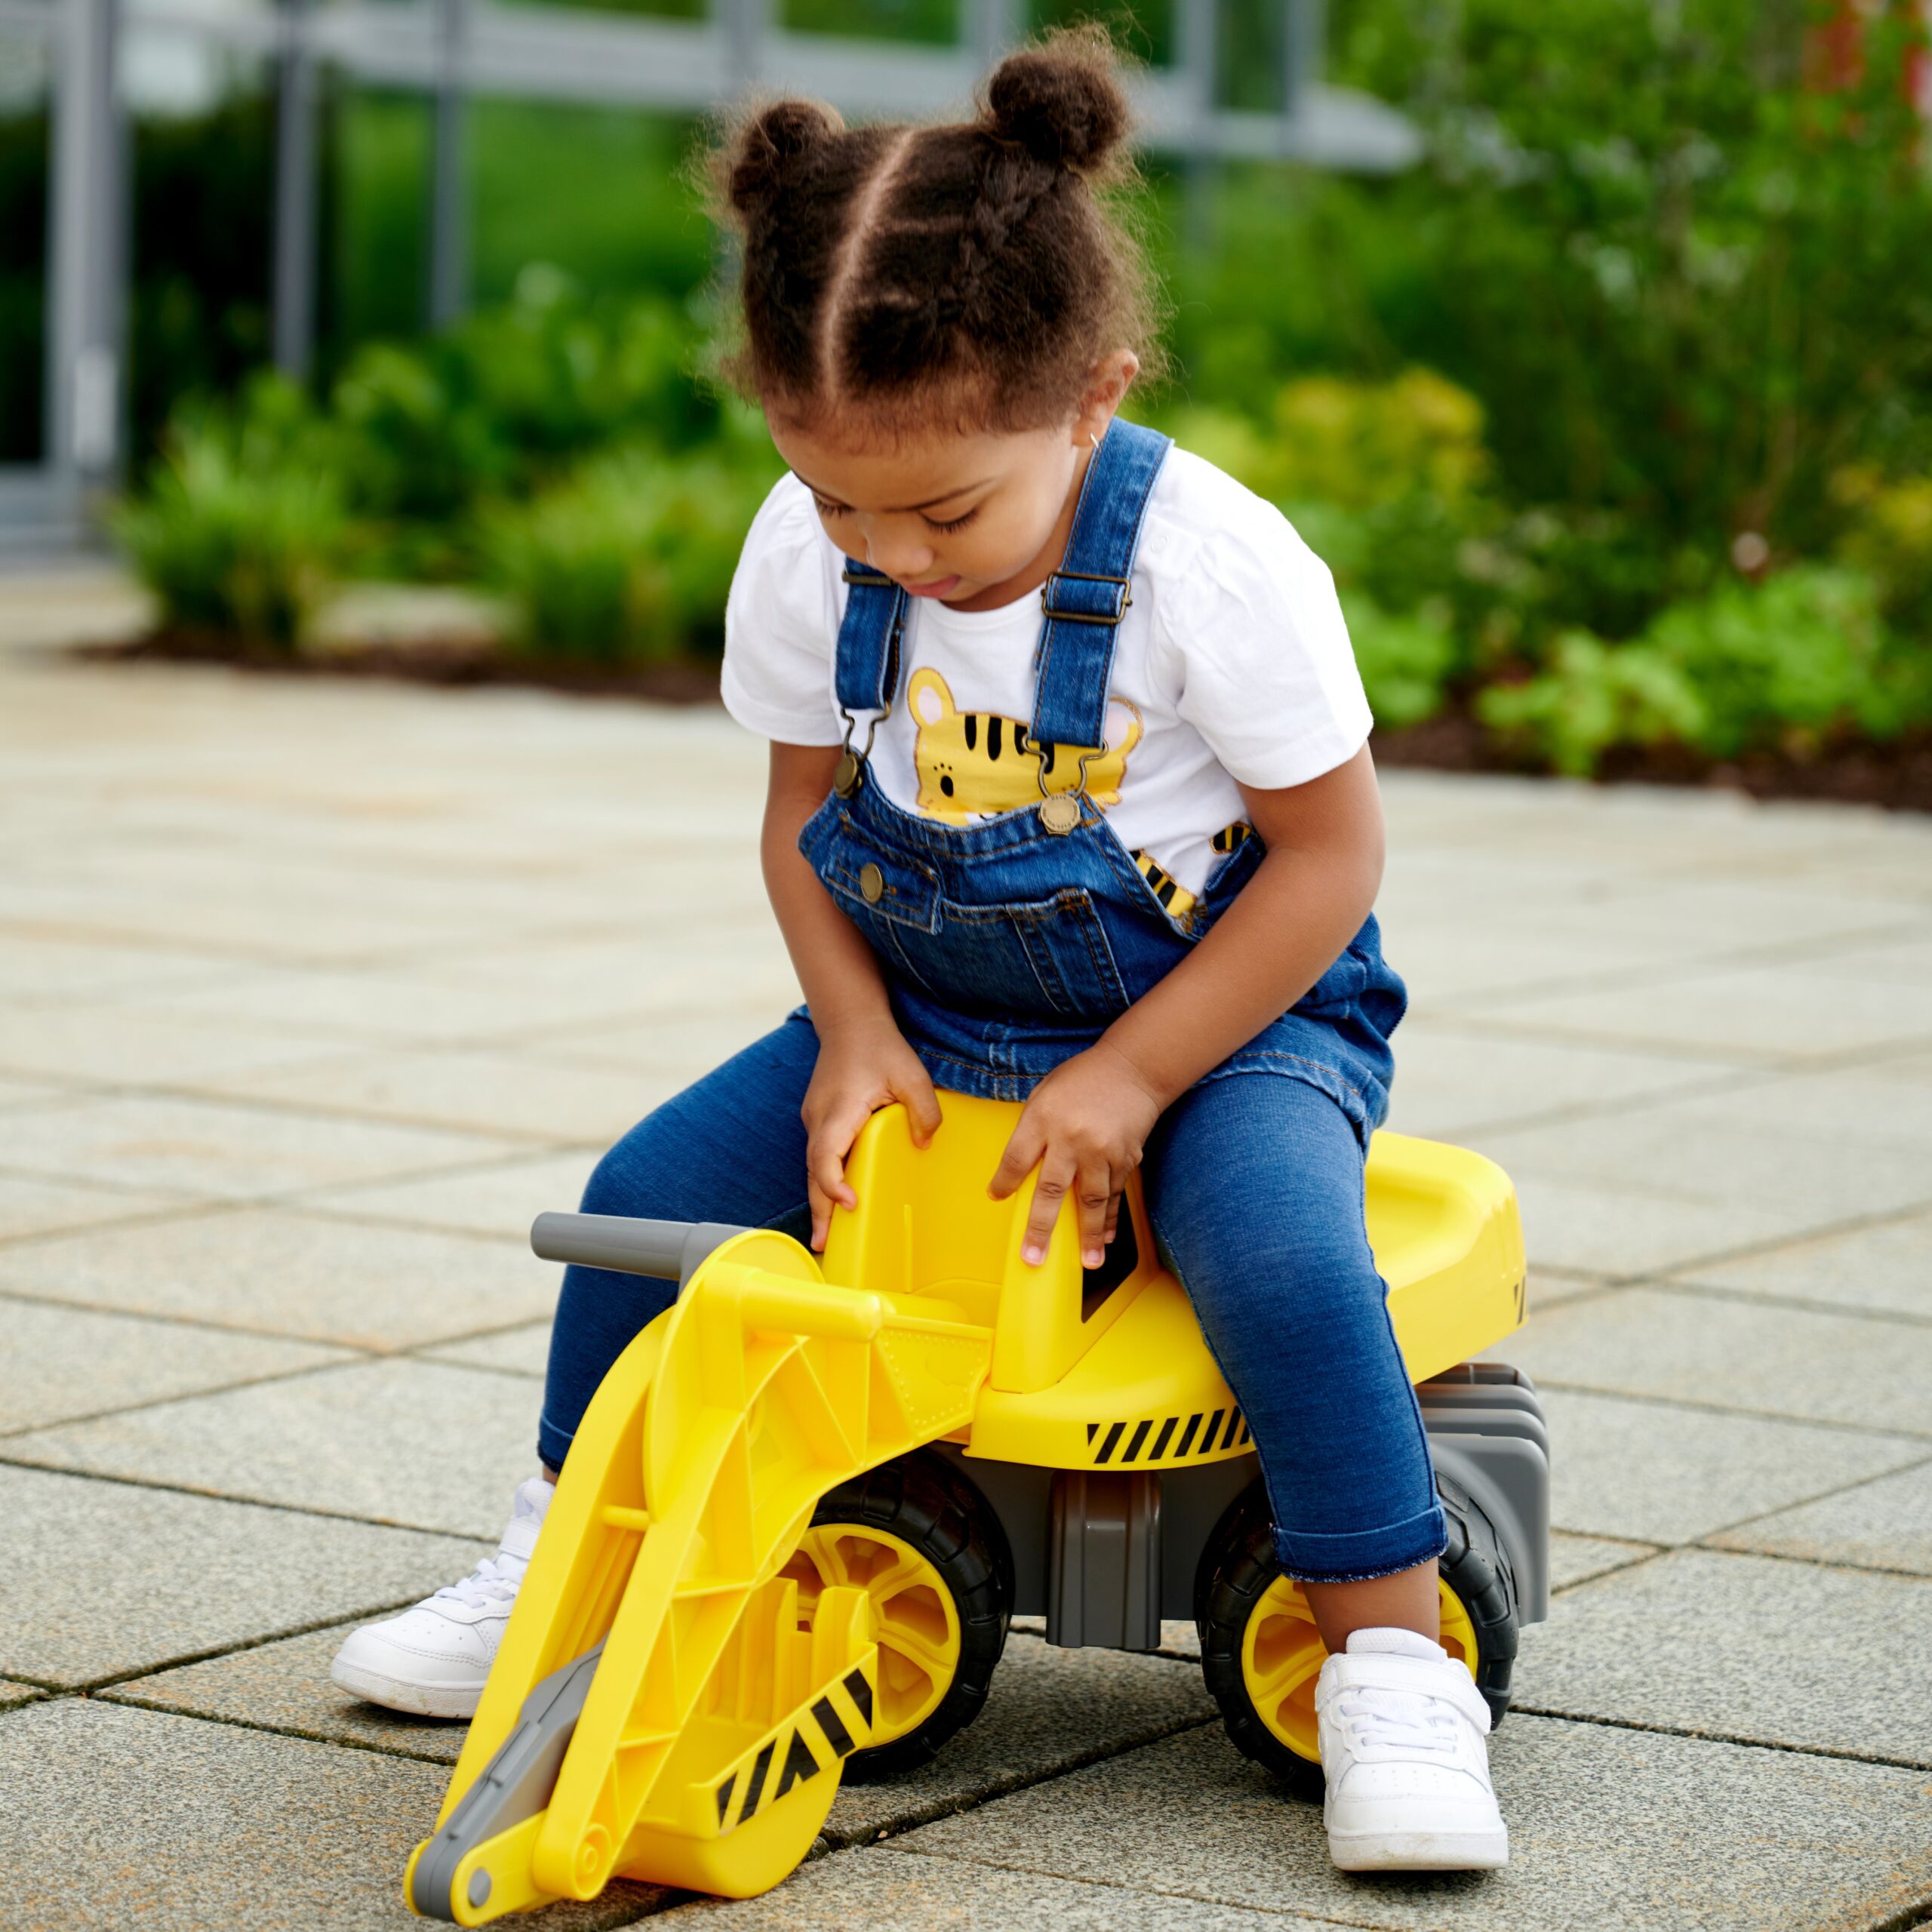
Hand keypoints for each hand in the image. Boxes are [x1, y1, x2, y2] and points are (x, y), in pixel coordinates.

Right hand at [801, 1014, 941, 1250]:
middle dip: (819, 1209)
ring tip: (826, 1236)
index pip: (825, 1154)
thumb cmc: (880, 1048)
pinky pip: (819, 1155)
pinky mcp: (820, 1120)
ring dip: (819, 1199)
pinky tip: (835, 1200)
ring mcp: (815, 1120)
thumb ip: (924, 1111)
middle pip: (813, 1171)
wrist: (850, 1021)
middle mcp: (819, 1119)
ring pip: (813, 1166)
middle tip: (824, 1245)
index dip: (833, 1183)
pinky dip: (824, 1180)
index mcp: (839, 1110)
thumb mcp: (912, 1075)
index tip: (850, 1203)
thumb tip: (923, 1145)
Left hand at [988, 1039, 1163, 1270]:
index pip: (1017, 1158)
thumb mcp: (1044, 1094)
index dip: (1004, 1182)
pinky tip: (1106, 1238)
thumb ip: (1031, 1129)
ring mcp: (1102, 1150)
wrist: (1133, 1069)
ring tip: (1087, 1262)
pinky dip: (1110, 1218)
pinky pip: (1115, 1194)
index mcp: (1043, 1118)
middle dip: (1041, 1227)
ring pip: (1092, 1200)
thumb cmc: (1081, 1080)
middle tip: (1033, 1257)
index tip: (996, 1198)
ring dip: (1089, 1234)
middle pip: (1052, 1189)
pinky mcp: (1126, 1157)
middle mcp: (1072, 1138)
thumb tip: (1019, 1169)